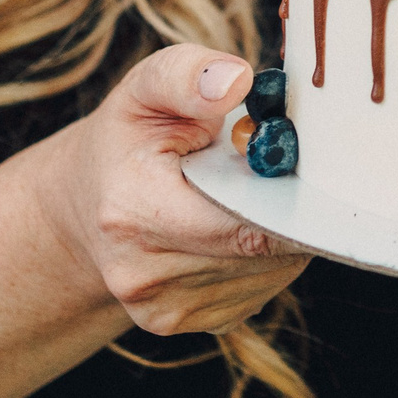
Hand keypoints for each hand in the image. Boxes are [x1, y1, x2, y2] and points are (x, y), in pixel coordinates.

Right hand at [34, 44, 309, 336]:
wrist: (86, 202)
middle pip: (265, 250)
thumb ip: (189, 74)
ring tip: (244, 195)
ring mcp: (163, 310)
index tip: (311, 168)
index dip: (290, 198)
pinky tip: (234, 225)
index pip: (244, 224)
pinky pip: (258, 289)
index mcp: (132, 211)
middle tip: (278, 169)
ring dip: (279, 232)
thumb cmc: (127, 138)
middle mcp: (143, 275)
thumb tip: (238, 81)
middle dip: (287, 207)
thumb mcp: (147, 87)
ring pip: (271, 272)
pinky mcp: (182, 324)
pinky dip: (265, 257)